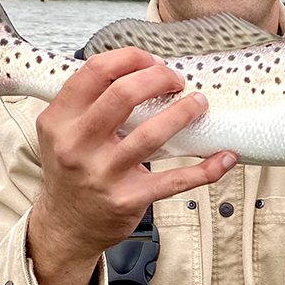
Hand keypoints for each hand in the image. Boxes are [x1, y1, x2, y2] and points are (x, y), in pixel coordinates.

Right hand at [27, 47, 236, 284]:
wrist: (66, 226)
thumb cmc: (72, 169)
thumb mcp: (63, 131)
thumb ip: (89, 100)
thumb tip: (141, 68)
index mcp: (59, 119)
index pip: (95, 70)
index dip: (130, 58)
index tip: (152, 61)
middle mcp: (76, 145)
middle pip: (123, 94)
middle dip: (159, 78)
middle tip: (176, 81)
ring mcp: (103, 174)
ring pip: (152, 133)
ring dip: (184, 112)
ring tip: (199, 104)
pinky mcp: (128, 199)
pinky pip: (174, 180)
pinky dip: (206, 169)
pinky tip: (225, 157)